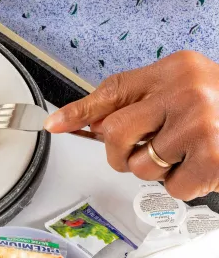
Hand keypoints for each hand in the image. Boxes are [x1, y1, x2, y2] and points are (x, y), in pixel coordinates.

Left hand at [44, 51, 218, 200]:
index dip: (78, 112)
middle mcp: (184, 91)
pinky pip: (170, 187)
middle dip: (120, 153)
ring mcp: (200, 123)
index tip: (54, 125)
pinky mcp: (213, 157)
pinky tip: (200, 166)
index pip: (112, 91)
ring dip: (156, 170)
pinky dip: (182, 185)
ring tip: (183, 153)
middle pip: (115, 133)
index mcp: (171, 70)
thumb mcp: (180, 88)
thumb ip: (139, 101)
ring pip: (140, 166)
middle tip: (140, 152)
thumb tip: (91, 122)